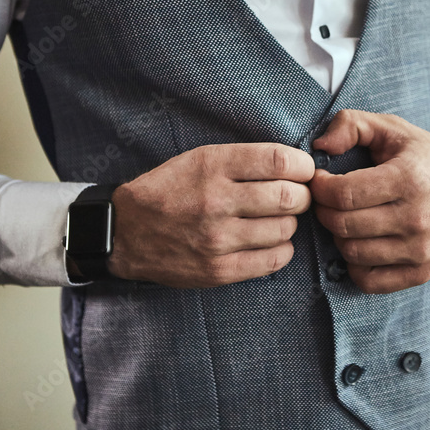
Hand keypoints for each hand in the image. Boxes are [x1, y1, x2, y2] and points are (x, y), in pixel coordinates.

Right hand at [107, 143, 314, 287]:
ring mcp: (218, 239)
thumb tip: (295, 166)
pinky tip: (271, 242)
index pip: (278, 161)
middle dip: (302, 196)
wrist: (125, 232)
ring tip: (275, 219)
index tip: (303, 170)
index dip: (302, 166)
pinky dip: (282, 249)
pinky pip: (274, 260)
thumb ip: (244, 160)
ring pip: (285, 229)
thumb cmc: (169, 190)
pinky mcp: (219, 270)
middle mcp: (216, 201)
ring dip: (289, 223)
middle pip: (289, 197)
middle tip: (296, 197)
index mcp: (213, 166)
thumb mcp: (199, 159)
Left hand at [310, 110, 429, 293]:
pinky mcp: (422, 272)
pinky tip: (361, 244)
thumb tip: (319, 146)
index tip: (320, 180)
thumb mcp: (394, 129)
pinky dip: (355, 265)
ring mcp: (420, 249)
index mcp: (407, 179)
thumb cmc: (427, 158)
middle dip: (324, 211)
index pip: (344, 193)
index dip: (320, 188)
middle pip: (344, 225)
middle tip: (328, 200)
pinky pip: (370, 280)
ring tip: (346, 218)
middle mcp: (416, 218)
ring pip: (352, 253)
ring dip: (338, 236)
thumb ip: (351, 124)